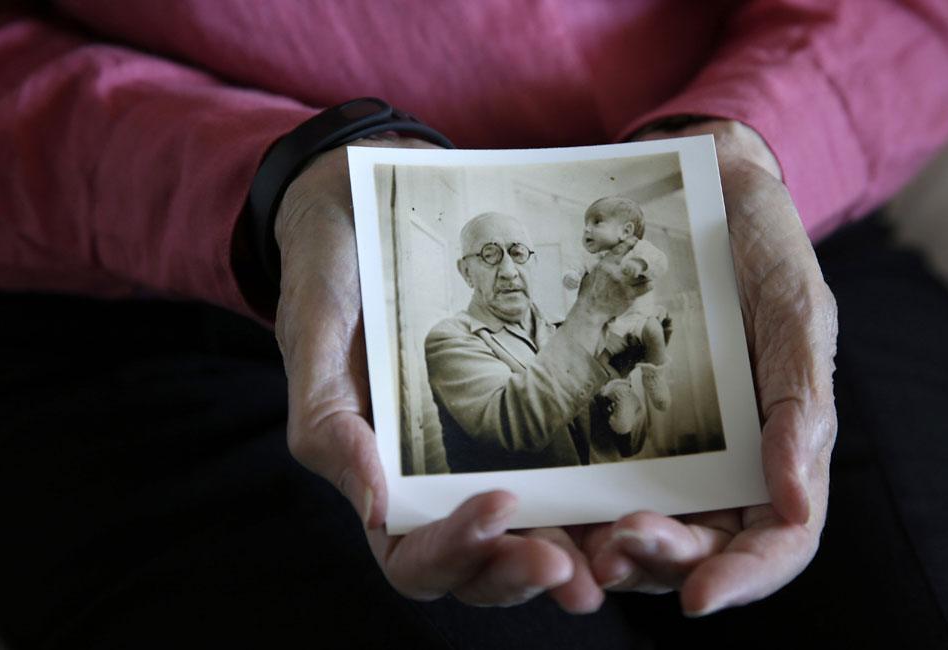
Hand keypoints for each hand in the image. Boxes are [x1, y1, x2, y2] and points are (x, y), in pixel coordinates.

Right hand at [274, 136, 603, 611]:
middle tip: (575, 570)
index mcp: (378, 476)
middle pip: (481, 564)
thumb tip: (375, 510)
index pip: (413, 554)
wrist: (366, 206)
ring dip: (570, 551)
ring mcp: (483, 448)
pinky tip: (632, 478)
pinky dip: (593, 484)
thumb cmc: (331, 269)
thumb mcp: (315, 334)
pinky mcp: (525, 408)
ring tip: (615, 548)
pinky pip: (562, 463)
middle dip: (523, 571)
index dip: (456, 551)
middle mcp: (435, 478)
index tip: (500, 505)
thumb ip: (329, 422)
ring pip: (528, 532)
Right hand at [574, 237, 648, 320]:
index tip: (635, 240)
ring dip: (646, 274)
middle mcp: (615, 273)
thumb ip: (598, 267)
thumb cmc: (588, 294)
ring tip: (649, 274)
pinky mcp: (629, 296)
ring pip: (642, 275)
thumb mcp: (590, 276)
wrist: (591, 311)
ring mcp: (623, 284)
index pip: (619, 250)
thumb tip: (603, 259)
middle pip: (635, 262)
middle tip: (646, 260)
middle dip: (642, 260)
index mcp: (604, 266)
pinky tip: (650, 284)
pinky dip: (649, 285)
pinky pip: (644, 287)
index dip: (629, 243)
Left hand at [585, 120, 837, 614]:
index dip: (744, 577)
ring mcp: (662, 446)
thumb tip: (794, 501)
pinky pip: (589, 478)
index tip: (699, 594)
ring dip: (606, 549)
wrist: (701, 193)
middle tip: (615, 551)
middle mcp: (719, 463)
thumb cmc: (763, 252)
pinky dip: (571, 504)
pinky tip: (541, 505)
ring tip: (576, 545)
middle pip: (697, 547)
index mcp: (777, 450)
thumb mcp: (797, 312)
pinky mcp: (609, 419)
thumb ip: (803, 401)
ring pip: (638, 527)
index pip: (776, 539)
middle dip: (658, 562)